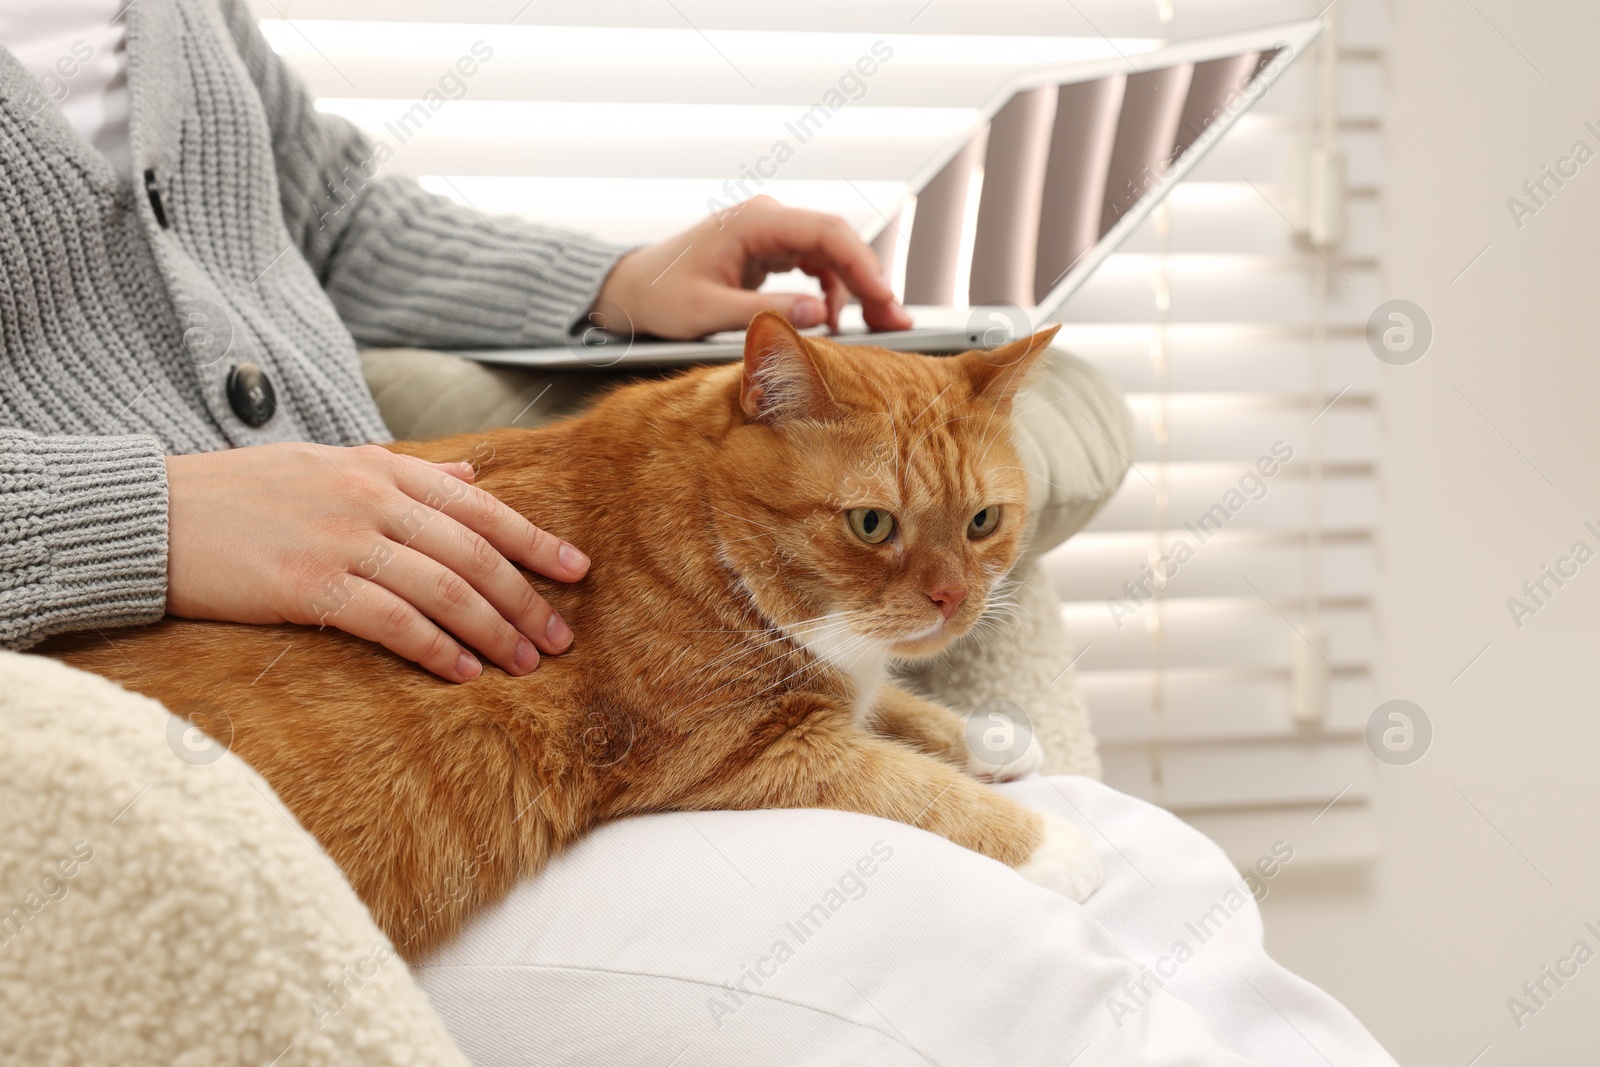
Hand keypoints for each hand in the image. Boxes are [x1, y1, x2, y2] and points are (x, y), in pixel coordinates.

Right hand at [164, 443, 588, 682]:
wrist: (152, 513)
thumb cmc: (240, 493)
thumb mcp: (327, 462)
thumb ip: (404, 471)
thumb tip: (471, 476)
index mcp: (380, 468)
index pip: (479, 507)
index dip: (534, 540)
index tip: (575, 571)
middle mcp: (370, 499)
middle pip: (473, 554)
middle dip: (525, 599)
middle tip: (560, 637)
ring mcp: (341, 540)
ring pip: (444, 590)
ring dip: (493, 631)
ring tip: (525, 664)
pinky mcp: (308, 584)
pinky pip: (392, 621)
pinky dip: (435, 649)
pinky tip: (462, 673)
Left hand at [592, 194, 913, 338]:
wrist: (629, 289)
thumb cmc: (659, 296)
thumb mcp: (707, 313)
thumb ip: (764, 313)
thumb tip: (820, 316)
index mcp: (753, 222)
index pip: (826, 232)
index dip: (864, 265)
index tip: (886, 300)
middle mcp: (768, 219)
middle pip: (837, 242)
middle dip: (871, 281)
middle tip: (896, 322)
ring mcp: (770, 233)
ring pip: (831, 254)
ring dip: (857, 289)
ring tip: (877, 326)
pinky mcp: (770, 251)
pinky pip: (815, 265)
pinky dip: (833, 292)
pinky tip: (837, 321)